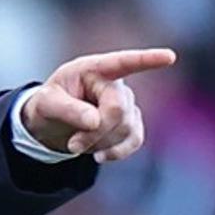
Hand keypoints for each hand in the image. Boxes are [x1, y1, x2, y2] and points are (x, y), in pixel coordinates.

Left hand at [21, 48, 175, 162]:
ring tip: (77, 145)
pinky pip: (135, 139)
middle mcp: (114, 83)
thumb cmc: (48, 105)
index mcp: (93, 69)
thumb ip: (67, 110)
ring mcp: (126, 102)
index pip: (123, 62)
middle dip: (96, 132)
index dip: (147, 60)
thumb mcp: (45, 105)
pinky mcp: (130, 123)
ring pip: (126, 128)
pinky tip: (99, 156)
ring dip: (100, 144)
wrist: (50, 123)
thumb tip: (94, 121)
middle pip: (118, 110)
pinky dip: (117, 152)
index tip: (169, 57)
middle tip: (73, 145)